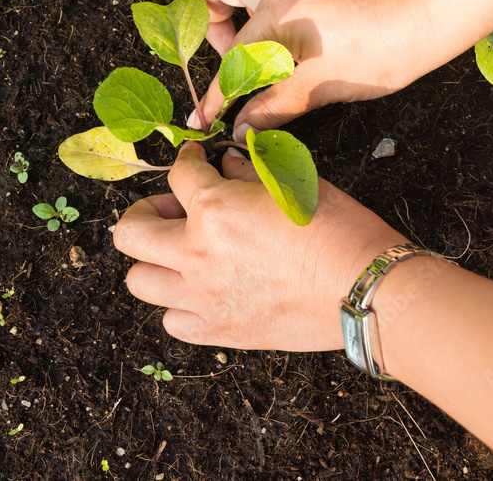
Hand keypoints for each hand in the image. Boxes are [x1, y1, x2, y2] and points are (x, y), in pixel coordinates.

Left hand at [113, 142, 406, 351]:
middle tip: (172, 209)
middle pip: (129, 232)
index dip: (188, 161)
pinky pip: (172, 321)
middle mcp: (195, 253)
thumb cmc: (338, 230)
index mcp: (214, 208)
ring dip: (154, 261)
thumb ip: (248, 170)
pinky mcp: (217, 331)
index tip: (196, 163)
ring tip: (182, 254)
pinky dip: (179, 306)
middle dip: (144, 211)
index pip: (177, 174)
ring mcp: (201, 297)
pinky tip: (202, 291)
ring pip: (139, 281)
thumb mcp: (292, 182)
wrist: (364, 289)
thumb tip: (227, 163)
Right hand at [193, 0, 440, 139]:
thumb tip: (243, 128)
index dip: (215, 95)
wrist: (428, 18)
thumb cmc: (378, 53)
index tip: (206, 115)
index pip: (233, 58)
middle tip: (236, 51)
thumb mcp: (318, 88)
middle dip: (215, 19)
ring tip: (259, 25)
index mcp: (275, 11)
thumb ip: (273, 107)